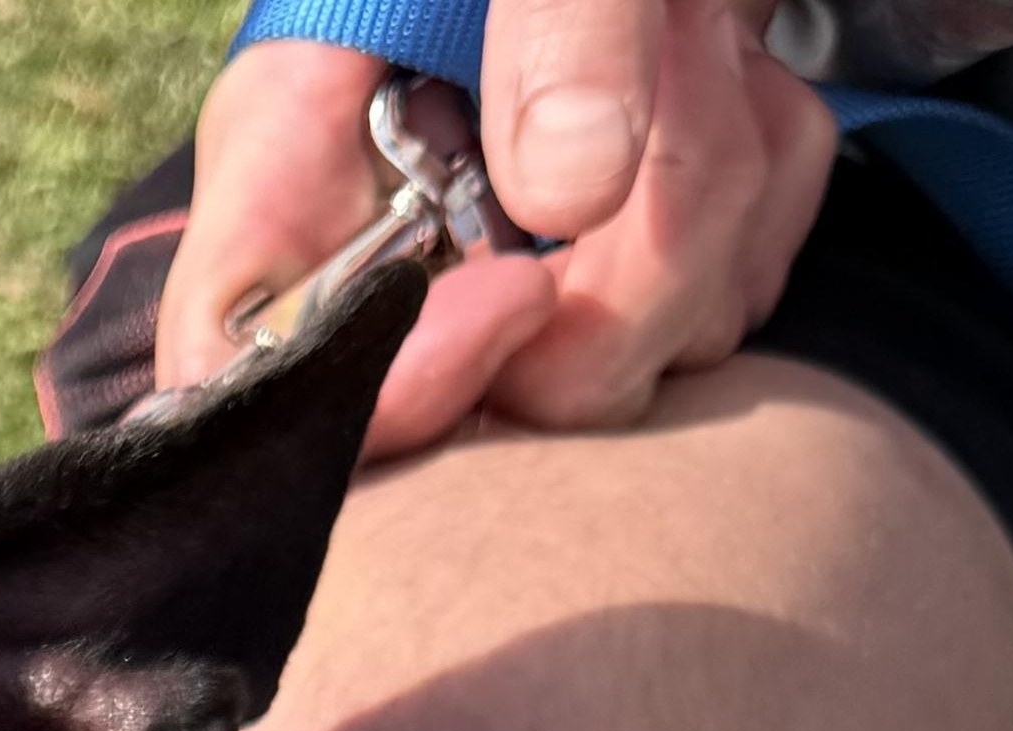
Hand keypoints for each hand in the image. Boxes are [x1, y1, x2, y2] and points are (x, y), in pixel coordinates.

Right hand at [151, 0, 838, 458]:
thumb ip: (563, 20)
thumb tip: (579, 191)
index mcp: (293, 139)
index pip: (253, 371)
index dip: (388, 393)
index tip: (525, 294)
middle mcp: (389, 219)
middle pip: (466, 410)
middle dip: (614, 286)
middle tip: (673, 80)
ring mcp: (512, 246)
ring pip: (613, 375)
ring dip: (710, 207)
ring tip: (710, 31)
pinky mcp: (626, 250)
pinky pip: (711, 311)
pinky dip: (760, 192)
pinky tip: (741, 72)